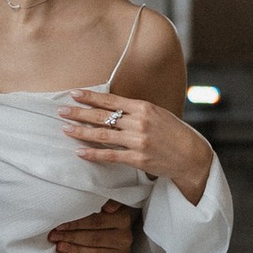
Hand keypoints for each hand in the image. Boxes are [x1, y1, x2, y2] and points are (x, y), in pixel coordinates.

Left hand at [46, 201, 136, 252]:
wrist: (113, 230)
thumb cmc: (102, 215)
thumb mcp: (103, 203)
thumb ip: (103, 200)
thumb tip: (108, 206)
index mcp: (122, 218)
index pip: (96, 221)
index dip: (76, 223)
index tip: (59, 224)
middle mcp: (124, 236)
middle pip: (94, 238)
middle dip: (71, 237)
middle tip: (54, 236)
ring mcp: (122, 252)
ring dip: (75, 251)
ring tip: (60, 247)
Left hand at [58, 90, 214, 204]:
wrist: (191, 156)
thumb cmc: (174, 133)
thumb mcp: (158, 114)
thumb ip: (137, 111)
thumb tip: (114, 107)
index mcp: (144, 107)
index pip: (111, 100)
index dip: (90, 97)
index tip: (74, 94)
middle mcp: (140, 122)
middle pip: (103, 116)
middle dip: (79, 113)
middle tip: (61, 111)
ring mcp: (138, 141)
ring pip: (103, 135)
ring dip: (81, 132)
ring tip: (65, 129)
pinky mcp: (138, 159)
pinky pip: (110, 155)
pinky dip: (93, 154)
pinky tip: (80, 152)